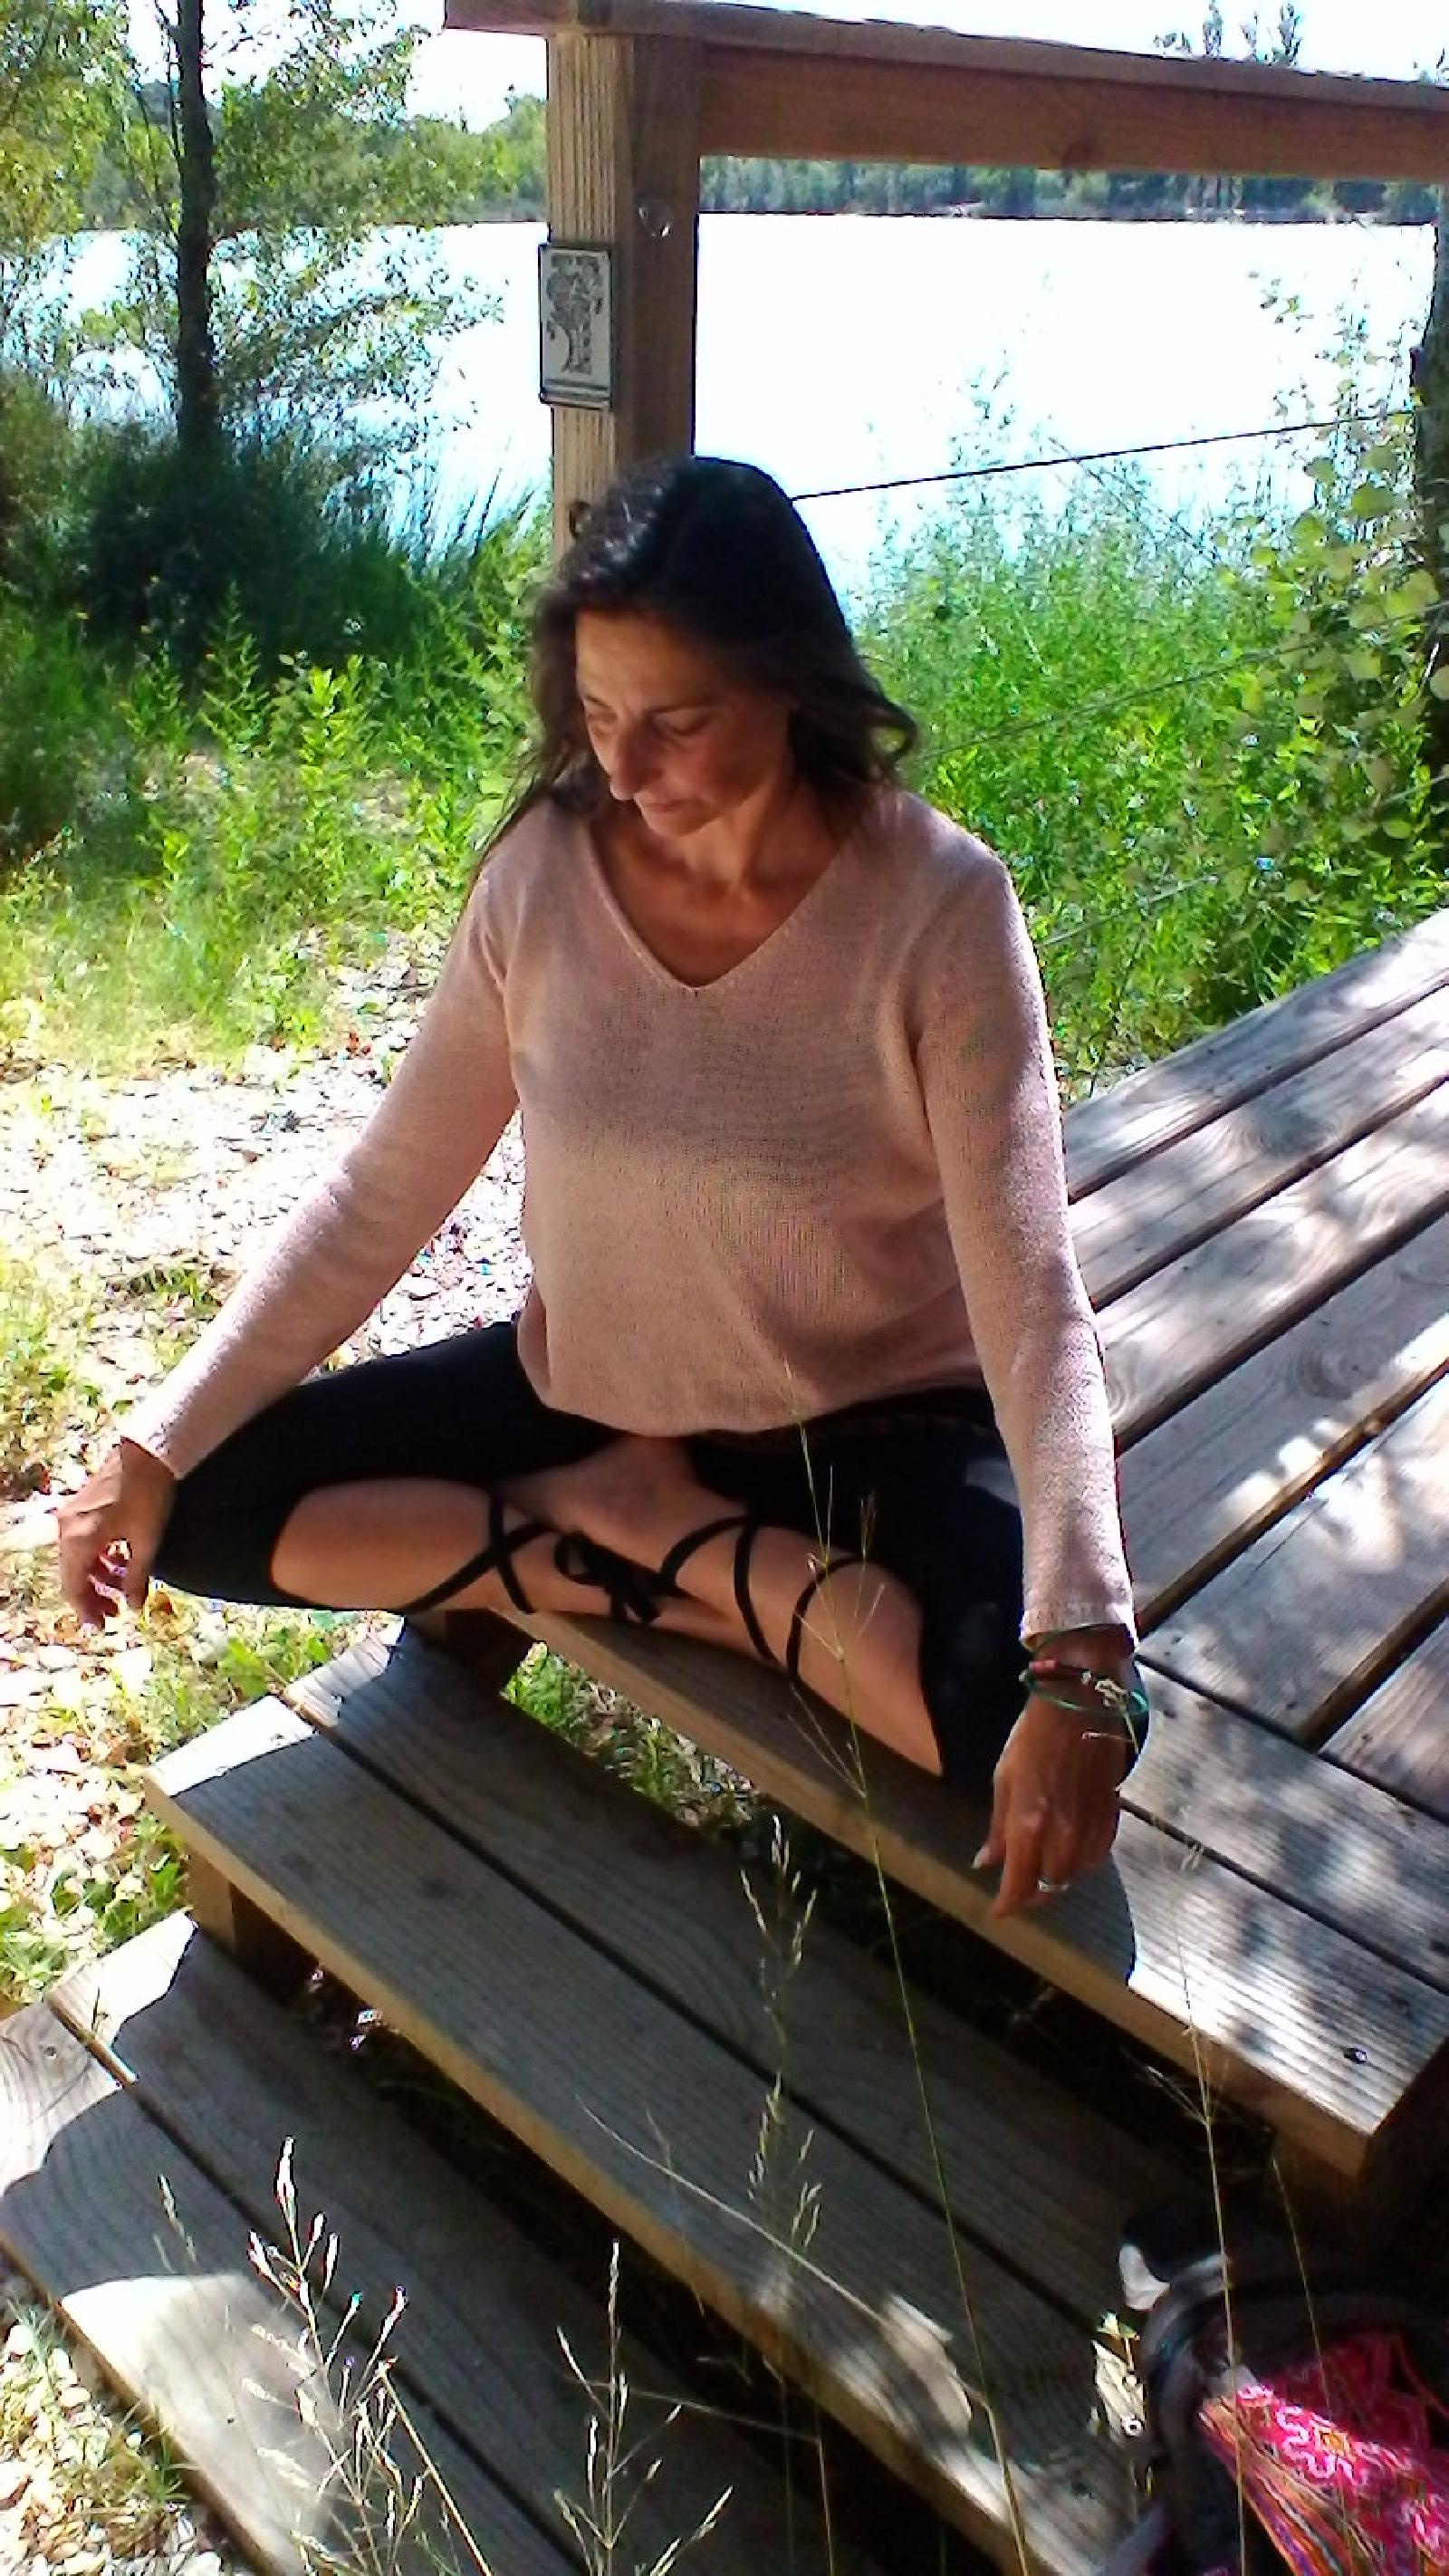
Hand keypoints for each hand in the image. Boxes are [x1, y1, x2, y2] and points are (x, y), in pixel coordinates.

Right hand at [56, 1438, 176, 1628]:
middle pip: (72, 1574)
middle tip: (113, 1614)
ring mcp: (72, 1516)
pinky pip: (83, 1542)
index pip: (74, 1587)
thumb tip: (134, 1606)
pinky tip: (118, 1564)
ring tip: (119, 1592)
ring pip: (78, 1558)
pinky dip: (98, 1558)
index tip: (102, 1627)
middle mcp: (68, 1529)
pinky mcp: (81, 1507)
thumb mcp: (147, 1541)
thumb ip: (137, 1577)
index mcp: (80, 1540)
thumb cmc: (149, 1495)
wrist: (148, 1452)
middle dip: (92, 1596)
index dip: (86, 1610)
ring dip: (96, 1577)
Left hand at [975, 1687, 1131, 1917]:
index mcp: (1029, 1826)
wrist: (1083, 1705)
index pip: (1018, 1886)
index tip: (998, 1911)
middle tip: (1018, 1888)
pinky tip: (1068, 1853)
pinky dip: (1080, 1863)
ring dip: (1056, 1879)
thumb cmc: (1033, 1737)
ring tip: (1041, 1870)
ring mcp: (1091, 1831)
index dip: (1007, 1905)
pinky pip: (1096, 1858)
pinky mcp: (1112, 1820)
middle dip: (1031, 1893)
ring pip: (1074, 1877)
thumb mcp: (1004, 1779)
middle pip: (1049, 1888)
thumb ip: (998, 1829)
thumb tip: (985, 1863)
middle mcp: (1063, 1837)